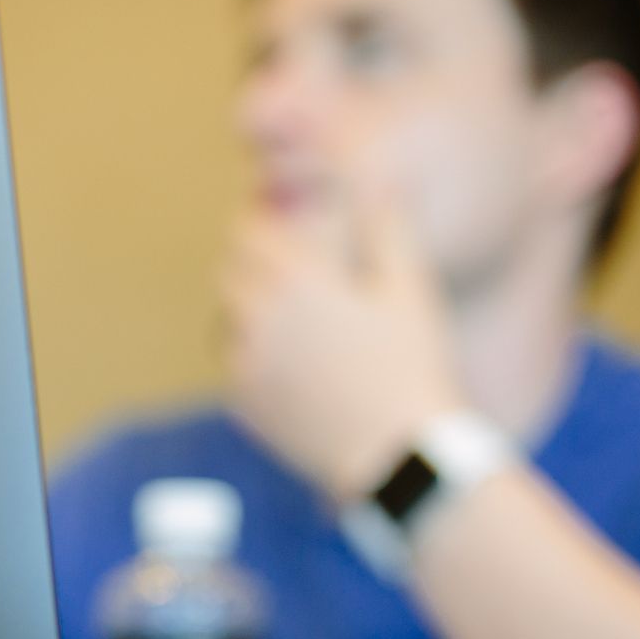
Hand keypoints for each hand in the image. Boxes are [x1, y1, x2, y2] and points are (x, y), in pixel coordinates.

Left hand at [220, 189, 466, 501]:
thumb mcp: (410, 290)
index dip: (262, 223)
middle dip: (253, 263)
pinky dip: (254, 356)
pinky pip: (236, 365)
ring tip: (292, 317)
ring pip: (227, 319)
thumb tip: (381, 179)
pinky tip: (294, 364)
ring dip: (249, 310)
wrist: (398, 458)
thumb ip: (387, 228)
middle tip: (288, 269)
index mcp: (294, 279)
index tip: (282, 225)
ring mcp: (244, 365)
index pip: (248, 230)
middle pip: (231, 271)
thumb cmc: (413, 368)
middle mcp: (256, 317)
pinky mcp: (244, 405)